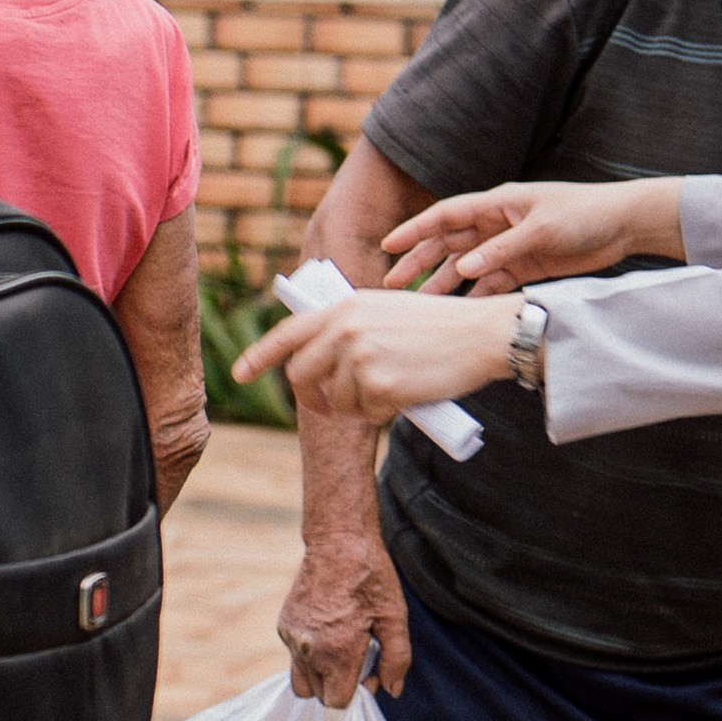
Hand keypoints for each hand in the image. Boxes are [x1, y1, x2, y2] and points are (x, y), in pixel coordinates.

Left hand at [231, 288, 514, 430]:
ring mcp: (360, 357)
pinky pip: (366, 413)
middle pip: (302, 376)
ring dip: (360, 405)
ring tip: (393, 388)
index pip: (289, 334)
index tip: (240, 373)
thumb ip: (348, 328)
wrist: (481, 333)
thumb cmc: (439, 326)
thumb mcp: (386, 312)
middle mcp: (345, 328)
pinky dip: (383, 413)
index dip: (260, 356)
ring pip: (338, 400)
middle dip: (313, 397)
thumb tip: (319, 361)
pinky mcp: (378, 384)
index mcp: (345, 306)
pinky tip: (407, 394)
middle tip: (331, 407)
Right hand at [278, 526, 411, 702]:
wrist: (338, 542)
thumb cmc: (371, 578)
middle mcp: (308, 650)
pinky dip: (310, 653)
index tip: (367, 673)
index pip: (336, 701)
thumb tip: (392, 691)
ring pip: (301, 680)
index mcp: (337, 651)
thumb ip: (396, 659)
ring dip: (321, 673)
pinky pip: (294, 657)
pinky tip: (328, 629)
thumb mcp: (395, 618)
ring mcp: (292, 638)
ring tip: (340, 646)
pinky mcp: (283, 626)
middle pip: (318, 695)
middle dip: (338, 684)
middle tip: (358, 655)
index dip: (355, 693)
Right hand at [378, 177, 661, 294]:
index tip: (389, 247)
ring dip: (444, 284)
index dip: (415, 231)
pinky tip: (459, 313)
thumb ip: (502, 250)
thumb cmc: (585, 214)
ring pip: (466, 267)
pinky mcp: (524, 266)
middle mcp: (497, 224)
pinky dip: (474, 296)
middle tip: (393, 285)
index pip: (446, 216)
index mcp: (497, 204)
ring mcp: (509, 246)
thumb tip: (466, 269)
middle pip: (448, 244)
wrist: (624, 225)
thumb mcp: (541, 230)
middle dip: (420, 262)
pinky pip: (490, 283)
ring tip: (421, 306)